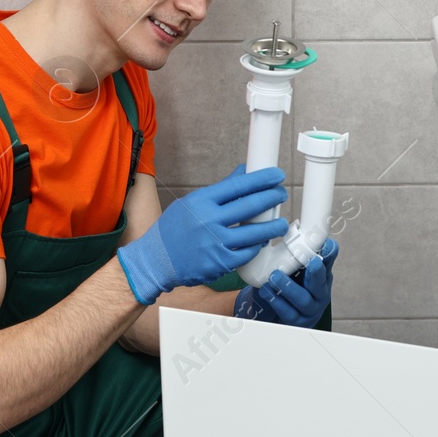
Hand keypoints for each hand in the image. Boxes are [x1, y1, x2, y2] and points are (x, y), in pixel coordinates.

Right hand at [116, 164, 288, 304]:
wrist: (156, 260)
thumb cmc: (173, 230)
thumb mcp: (191, 203)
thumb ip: (220, 191)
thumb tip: (243, 174)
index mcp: (201, 201)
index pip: (238, 185)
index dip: (261, 179)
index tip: (276, 176)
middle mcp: (208, 220)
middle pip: (250, 206)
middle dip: (271, 198)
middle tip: (282, 194)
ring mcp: (215, 242)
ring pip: (254, 233)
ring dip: (272, 227)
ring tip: (281, 223)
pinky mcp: (220, 262)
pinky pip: (247, 253)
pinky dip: (256, 247)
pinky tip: (261, 242)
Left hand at [234, 237, 336, 327]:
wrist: (280, 312)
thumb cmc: (292, 286)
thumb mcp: (297, 268)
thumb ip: (298, 251)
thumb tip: (296, 226)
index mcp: (322, 276)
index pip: (328, 262)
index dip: (330, 254)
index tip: (327, 245)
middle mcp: (319, 293)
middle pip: (320, 284)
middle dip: (315, 273)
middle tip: (310, 262)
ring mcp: (310, 310)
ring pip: (303, 300)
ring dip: (289, 288)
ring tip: (275, 277)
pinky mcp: (296, 322)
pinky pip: (288, 313)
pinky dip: (276, 301)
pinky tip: (266, 291)